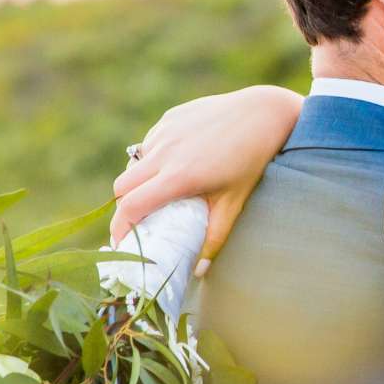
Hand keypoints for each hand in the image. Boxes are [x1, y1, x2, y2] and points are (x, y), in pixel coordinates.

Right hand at [112, 85, 303, 263]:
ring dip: (139, 179)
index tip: (120, 241)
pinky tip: (174, 162)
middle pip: (122, 185)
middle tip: (138, 218)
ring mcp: (166, 131)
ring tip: (159, 190)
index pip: (131, 206)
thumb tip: (199, 271)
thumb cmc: (252, 161)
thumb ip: (214, 238)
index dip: (119, 227)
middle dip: (124, 204)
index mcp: (179, 176)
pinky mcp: (171, 117)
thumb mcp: (234, 202)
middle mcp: (165, 152)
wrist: (264, 112)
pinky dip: (152, 157)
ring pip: (134, 161)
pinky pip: (150, 142)